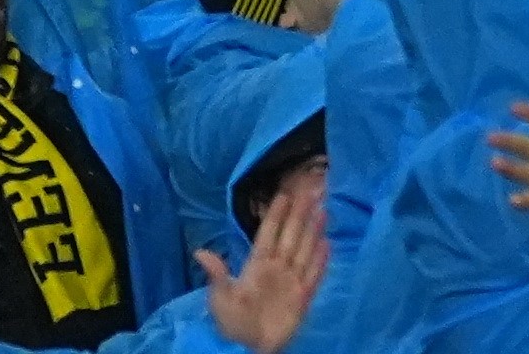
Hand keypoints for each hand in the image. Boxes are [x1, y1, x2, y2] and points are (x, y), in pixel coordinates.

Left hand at [195, 165, 327, 353]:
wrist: (249, 351)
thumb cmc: (232, 325)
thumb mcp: (220, 300)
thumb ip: (216, 275)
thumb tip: (200, 252)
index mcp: (256, 267)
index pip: (268, 235)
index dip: (276, 216)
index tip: (283, 195)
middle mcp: (276, 270)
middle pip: (290, 237)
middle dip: (300, 214)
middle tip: (310, 191)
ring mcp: (291, 283)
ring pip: (305, 250)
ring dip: (314, 231)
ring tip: (323, 210)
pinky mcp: (302, 298)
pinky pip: (314, 275)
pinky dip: (321, 260)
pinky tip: (328, 244)